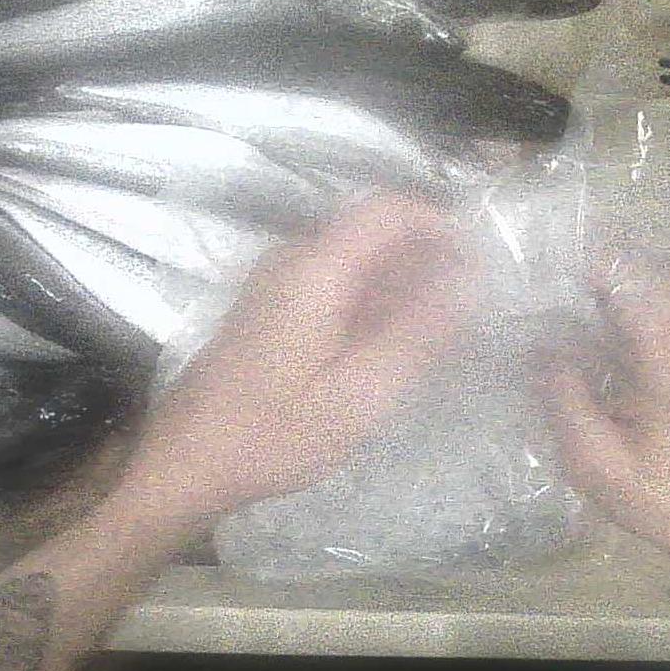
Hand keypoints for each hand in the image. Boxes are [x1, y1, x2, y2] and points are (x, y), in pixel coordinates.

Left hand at [120, 195, 473, 519]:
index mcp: (314, 268)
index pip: (391, 208)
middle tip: (470, 315)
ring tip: (440, 340)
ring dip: (402, 286)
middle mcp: (292, 260)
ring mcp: (276, 283)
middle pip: (375, 232)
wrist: (186, 462)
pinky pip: (334, 286)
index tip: (483, 268)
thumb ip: (417, 331)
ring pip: (357, 260)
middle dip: (428, 260)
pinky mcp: (271, 310)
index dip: (443, 226)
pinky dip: (371, 305)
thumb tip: (470, 279)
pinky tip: (391, 353)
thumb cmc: (271, 435)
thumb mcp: (359, 395)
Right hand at [540, 274, 669, 645]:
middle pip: (646, 270)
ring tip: (566, 313)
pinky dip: (637, 307)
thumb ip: (564, 398)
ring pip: (661, 285)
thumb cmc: (665, 498)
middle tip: (544, 294)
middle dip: (595, 272)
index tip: (537, 272)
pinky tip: (604, 337)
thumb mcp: (596, 461)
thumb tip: (538, 347)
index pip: (628, 278)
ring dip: (616, 289)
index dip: (581, 263)